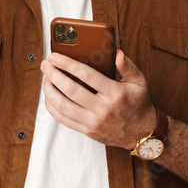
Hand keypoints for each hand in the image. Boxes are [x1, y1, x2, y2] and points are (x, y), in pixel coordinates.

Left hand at [40, 49, 156, 148]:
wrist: (142, 134)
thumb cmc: (139, 105)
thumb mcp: (139, 82)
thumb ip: (127, 66)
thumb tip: (117, 53)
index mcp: (115, 93)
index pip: (86, 75)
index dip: (67, 63)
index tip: (55, 56)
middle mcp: (102, 109)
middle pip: (70, 89)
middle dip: (53, 74)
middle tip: (46, 64)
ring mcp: (92, 122)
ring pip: (62, 105)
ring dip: (49, 90)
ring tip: (46, 78)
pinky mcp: (86, 130)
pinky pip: (63, 119)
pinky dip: (52, 106)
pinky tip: (50, 96)